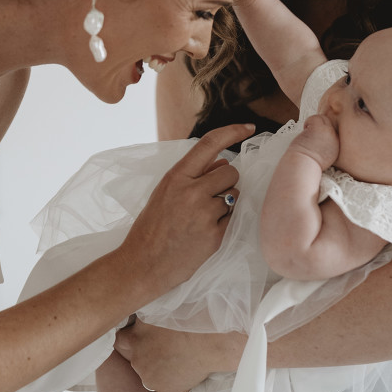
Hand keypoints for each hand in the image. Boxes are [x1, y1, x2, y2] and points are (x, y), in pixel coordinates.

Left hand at [114, 321, 245, 391]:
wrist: (211, 338)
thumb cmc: (188, 318)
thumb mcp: (159, 308)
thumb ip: (144, 315)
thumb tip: (138, 306)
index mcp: (133, 340)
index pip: (121, 342)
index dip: (134, 340)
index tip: (145, 337)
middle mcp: (138, 362)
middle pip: (138, 362)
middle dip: (149, 357)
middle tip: (169, 348)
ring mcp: (152, 381)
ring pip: (153, 379)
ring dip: (163, 373)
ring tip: (182, 360)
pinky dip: (177, 391)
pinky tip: (188, 379)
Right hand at [119, 124, 253, 296]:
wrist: (143, 264)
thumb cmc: (152, 227)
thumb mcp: (165, 192)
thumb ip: (193, 175)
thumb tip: (224, 162)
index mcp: (176, 177)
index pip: (209, 144)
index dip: (232, 132)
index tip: (249, 128)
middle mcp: (192, 192)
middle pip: (231, 173)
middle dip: (226, 182)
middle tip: (210, 197)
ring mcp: (205, 214)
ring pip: (234, 195)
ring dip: (226, 203)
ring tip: (203, 218)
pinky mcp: (215, 236)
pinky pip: (233, 218)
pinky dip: (224, 222)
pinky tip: (204, 232)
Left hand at [292, 113, 338, 169]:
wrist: (303, 166)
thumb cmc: (308, 163)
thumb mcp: (324, 157)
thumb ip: (326, 146)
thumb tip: (319, 136)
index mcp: (337, 147)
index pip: (334, 132)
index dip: (325, 132)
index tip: (316, 138)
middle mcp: (334, 139)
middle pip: (330, 124)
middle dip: (320, 126)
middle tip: (311, 135)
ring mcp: (328, 132)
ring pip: (323, 118)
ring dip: (314, 124)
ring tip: (307, 133)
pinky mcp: (319, 128)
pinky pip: (315, 117)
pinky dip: (308, 122)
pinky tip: (304, 130)